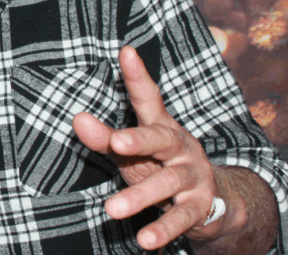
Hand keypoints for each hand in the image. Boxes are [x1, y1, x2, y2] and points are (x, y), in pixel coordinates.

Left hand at [73, 46, 223, 249]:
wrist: (211, 201)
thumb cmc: (158, 166)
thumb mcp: (131, 152)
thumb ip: (104, 138)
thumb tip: (76, 118)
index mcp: (161, 126)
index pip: (148, 98)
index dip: (137, 76)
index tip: (125, 51)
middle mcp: (180, 146)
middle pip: (161, 138)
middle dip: (139, 140)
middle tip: (117, 143)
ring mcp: (193, 176)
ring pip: (168, 182)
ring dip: (140, 197)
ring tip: (111, 210)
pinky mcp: (200, 206)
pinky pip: (181, 218)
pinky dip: (162, 229)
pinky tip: (145, 240)